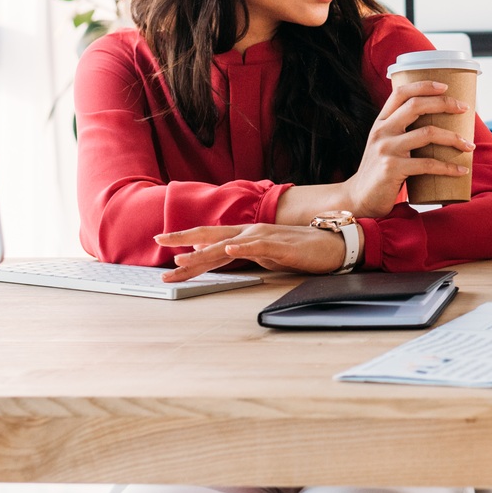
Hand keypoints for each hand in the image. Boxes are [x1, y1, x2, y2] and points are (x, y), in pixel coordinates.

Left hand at [158, 224, 344, 280]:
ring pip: (227, 244)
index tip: (169, 255)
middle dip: (183, 240)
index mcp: (246, 237)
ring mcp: (263, 237)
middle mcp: (250, 233)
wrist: (332, 244)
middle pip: (211, 237)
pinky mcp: (279, 245)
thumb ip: (247, 254)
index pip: (211, 242)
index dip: (189, 247)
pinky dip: (242, 248)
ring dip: (203, 252)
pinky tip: (228, 250)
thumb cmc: (302, 249)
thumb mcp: (267, 254)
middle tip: (158, 241)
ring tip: (182, 259)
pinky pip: (257, 246)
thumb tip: (228, 255)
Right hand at [332, 80, 474, 218]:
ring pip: (427, 133)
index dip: (424, 86)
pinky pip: (428, 164)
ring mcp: (386, 149)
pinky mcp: (392, 168)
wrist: (359, 198)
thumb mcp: (386, 144)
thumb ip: (402, 132)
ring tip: (469, 145)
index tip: (446, 86)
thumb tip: (439, 123)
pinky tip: (461, 170)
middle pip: (416, 106)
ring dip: (454, 138)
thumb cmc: (381, 171)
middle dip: (445, 103)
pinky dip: (448, 167)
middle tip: (465, 109)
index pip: (401, 93)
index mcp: (381, 122)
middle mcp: (382, 131)